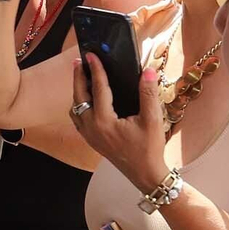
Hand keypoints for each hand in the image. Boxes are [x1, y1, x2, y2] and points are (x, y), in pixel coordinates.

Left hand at [71, 53, 169, 193]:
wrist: (145, 174)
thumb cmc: (149, 149)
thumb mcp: (153, 120)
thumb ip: (149, 94)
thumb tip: (148, 71)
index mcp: (104, 121)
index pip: (98, 89)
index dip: (96, 69)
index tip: (91, 55)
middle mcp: (92, 128)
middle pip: (79, 97)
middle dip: (78, 77)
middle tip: (79, 61)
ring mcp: (89, 136)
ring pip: (75, 109)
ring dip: (77, 92)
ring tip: (82, 77)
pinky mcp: (91, 140)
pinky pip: (78, 119)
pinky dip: (79, 106)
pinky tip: (87, 99)